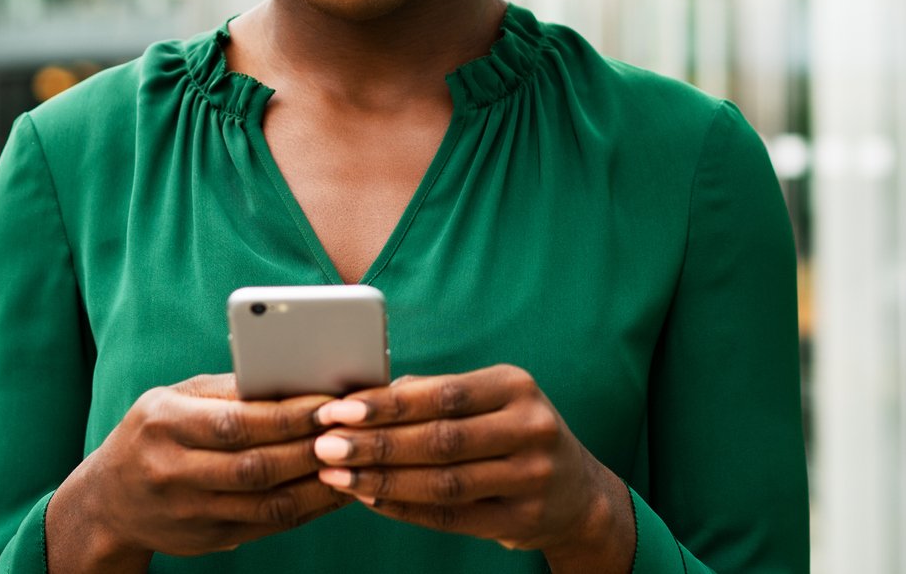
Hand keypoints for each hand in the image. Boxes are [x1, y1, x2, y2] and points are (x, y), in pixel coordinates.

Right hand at [47, 373, 352, 570]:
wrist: (108, 502)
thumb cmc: (153, 433)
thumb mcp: (172, 399)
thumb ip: (227, 391)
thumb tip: (293, 376)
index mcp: (164, 425)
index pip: (236, 422)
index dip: (288, 415)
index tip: (331, 402)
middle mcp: (174, 472)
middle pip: (256, 466)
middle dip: (312, 449)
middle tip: (355, 431)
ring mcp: (192, 513)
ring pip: (268, 504)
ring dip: (319, 485)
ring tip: (356, 461)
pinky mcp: (211, 540)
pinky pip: (269, 526)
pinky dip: (307, 508)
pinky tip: (334, 489)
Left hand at [311, 364, 635, 572]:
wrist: (578, 493)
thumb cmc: (513, 433)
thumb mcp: (492, 400)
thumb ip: (435, 392)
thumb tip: (365, 391)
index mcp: (516, 386)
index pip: (442, 393)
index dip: (386, 404)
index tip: (338, 408)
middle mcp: (530, 428)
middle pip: (439, 439)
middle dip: (375, 442)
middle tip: (326, 445)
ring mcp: (531, 477)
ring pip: (443, 481)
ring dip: (383, 479)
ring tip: (338, 475)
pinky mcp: (523, 519)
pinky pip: (452, 516)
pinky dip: (406, 508)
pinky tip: (370, 499)